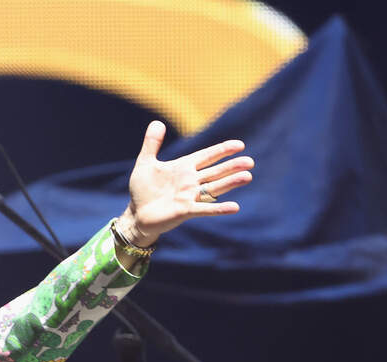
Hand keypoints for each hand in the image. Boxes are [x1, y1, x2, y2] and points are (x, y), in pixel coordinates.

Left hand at [117, 120, 253, 245]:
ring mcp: (189, 196)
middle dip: (232, 166)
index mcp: (184, 167)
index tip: (239, 145)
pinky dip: (219, 208)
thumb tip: (158, 122)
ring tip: (247, 176)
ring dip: (230, 182)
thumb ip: (152, 144)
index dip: (222, 150)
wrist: (137, 213)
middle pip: (215, 171)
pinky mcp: (185, 211)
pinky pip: (205, 209)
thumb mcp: (145, 163)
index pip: (207, 156)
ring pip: (214, 187)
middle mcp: (191, 181)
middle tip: (250, 162)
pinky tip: (235, 207)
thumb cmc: (143, 189)